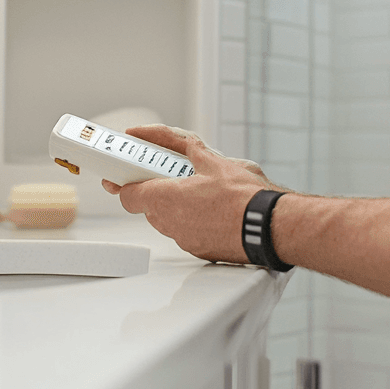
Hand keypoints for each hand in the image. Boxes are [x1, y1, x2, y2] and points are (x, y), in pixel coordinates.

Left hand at [103, 124, 281, 262]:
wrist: (270, 227)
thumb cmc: (244, 196)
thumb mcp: (212, 159)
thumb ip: (182, 146)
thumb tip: (162, 137)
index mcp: (166, 198)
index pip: (128, 195)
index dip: (122, 183)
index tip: (118, 176)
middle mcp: (170, 223)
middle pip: (150, 206)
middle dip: (157, 191)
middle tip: (169, 177)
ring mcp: (184, 239)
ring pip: (169, 220)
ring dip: (177, 206)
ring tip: (201, 192)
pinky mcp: (200, 251)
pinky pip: (187, 232)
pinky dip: (194, 221)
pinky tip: (213, 211)